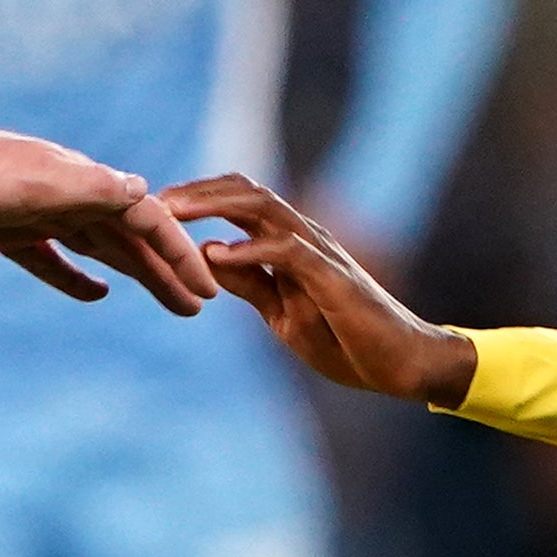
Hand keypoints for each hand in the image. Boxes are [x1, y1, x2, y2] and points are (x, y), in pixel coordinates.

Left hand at [0, 115, 214, 311]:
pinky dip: (80, 278)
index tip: (210, 289)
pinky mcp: (9, 232)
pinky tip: (98, 294)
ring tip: (170, 302)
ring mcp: (42, 215)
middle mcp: (73, 198)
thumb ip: (91, 189)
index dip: (181, 256)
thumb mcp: (37, 184)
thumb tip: (144, 191)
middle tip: (201, 307)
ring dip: (138, 275)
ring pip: (103, 251)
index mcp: (88, 186)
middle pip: (133, 241)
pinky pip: (56, 260)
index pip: (150, 223)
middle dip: (169, 272)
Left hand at [162, 173, 475, 402]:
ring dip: (215, 205)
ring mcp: (321, 254)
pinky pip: (288, 253)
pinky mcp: (333, 278)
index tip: (154, 207)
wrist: (403, 365)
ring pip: (265, 209)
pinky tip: (216, 255)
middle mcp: (305, 238)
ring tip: (174, 212)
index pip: (240, 201)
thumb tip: (209, 259)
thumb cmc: (347, 340)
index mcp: (290, 244)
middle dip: (198, 191)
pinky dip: (250, 249)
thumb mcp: (283, 314)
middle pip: (247, 192)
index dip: (198, 197)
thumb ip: (251, 285)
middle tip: (153, 199)